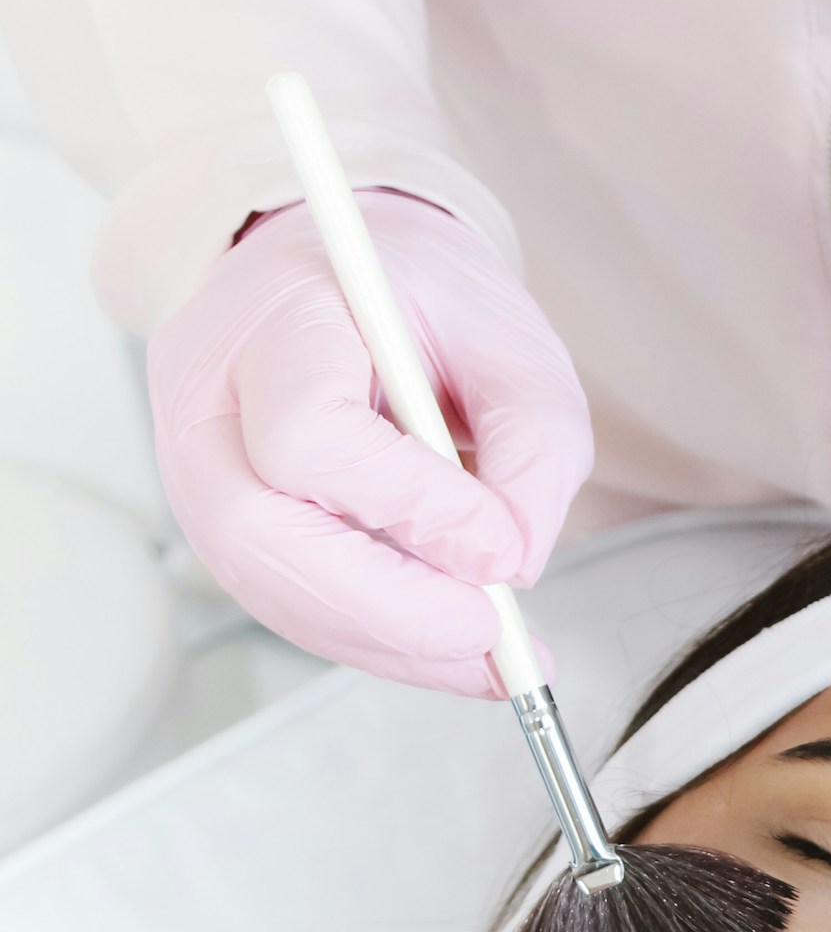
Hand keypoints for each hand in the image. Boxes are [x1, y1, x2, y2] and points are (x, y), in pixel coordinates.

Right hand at [148, 191, 593, 694]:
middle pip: (258, 533)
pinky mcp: (219, 526)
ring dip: (386, 641)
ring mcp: (197, 469)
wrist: (334, 274)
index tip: (500, 546)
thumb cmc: (413, 292)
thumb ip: (532, 443)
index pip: (307, 434)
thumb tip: (515, 564)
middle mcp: (207, 399)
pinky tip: (446, 647)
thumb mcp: (505, 334)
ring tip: (488, 656)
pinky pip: (284, 603)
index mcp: (275, 321)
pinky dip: (373, 638)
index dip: (409, 505)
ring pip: (265, 586)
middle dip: (385, 608)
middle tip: (488, 635)